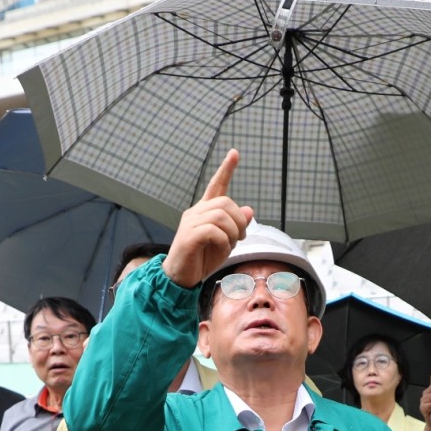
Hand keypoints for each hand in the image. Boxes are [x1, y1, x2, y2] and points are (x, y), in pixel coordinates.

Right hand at [163, 149, 252, 288]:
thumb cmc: (202, 259)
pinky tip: (221, 248)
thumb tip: (249, 210)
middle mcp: (195, 213)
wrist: (181, 277)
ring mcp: (190, 223)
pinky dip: (223, 240)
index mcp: (204, 211)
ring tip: (230, 244)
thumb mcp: (225, 241)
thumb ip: (236, 226)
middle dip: (239, 220)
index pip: (216, 185)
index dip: (226, 169)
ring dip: (233, 231)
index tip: (235, 153)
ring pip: (220, 215)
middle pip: (224, 202)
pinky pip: (213, 230)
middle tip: (241, 237)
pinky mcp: (188, 237)